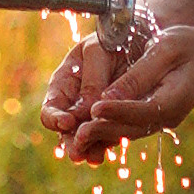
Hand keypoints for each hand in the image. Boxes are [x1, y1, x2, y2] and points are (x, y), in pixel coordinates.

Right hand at [39, 7, 158, 146]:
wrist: (141, 36)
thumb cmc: (112, 38)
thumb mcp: (98, 53)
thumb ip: (91, 80)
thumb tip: (85, 111)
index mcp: (64, 82)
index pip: (51, 107)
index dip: (55, 118)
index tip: (67, 122)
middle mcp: (75, 102)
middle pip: (66, 130)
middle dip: (72, 141)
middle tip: (78, 152)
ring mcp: (94, 113)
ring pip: (86, 136)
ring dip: (89, 147)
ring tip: (94, 157)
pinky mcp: (115, 119)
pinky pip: (107, 135)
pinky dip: (106, 143)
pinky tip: (105, 153)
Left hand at [49, 26, 193, 161]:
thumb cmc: (189, 47)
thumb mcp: (165, 49)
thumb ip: (138, 74)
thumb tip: (108, 97)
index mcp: (175, 99)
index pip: (143, 109)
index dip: (118, 110)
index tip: (94, 107)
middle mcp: (167, 116)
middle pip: (132, 128)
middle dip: (103, 130)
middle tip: (76, 133)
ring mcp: (160, 120)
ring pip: (127, 132)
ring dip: (101, 136)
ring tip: (74, 139)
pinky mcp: (151, 117)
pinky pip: (127, 127)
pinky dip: (107, 130)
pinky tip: (85, 133)